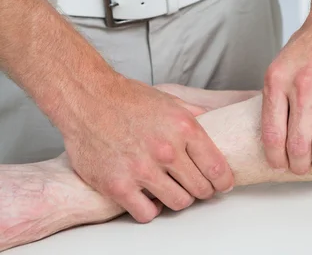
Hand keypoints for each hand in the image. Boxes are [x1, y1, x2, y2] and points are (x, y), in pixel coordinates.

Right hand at [60, 77, 233, 222]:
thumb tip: (213, 121)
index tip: (222, 185)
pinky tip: (149, 198)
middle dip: (202, 190)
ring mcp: (142, 170)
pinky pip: (146, 214)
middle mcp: (167, 151)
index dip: (223, 181)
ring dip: (179, 199)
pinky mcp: (118, 186)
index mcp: (184, 128)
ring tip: (173, 190)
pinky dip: (151, 210)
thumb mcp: (171, 100)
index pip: (217, 168)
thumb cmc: (127, 99)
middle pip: (200, 188)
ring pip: (179, 203)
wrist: (87, 99)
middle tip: (195, 187)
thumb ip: (194, 114)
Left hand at [261, 9, 311, 173]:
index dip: (277, 158)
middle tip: (304, 168)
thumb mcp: (282, 64)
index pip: (273, 134)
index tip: (281, 165)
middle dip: (301, 165)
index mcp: (279, 80)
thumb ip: (277, 95)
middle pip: (299, 144)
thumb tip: (273, 132)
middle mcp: (304, 85)